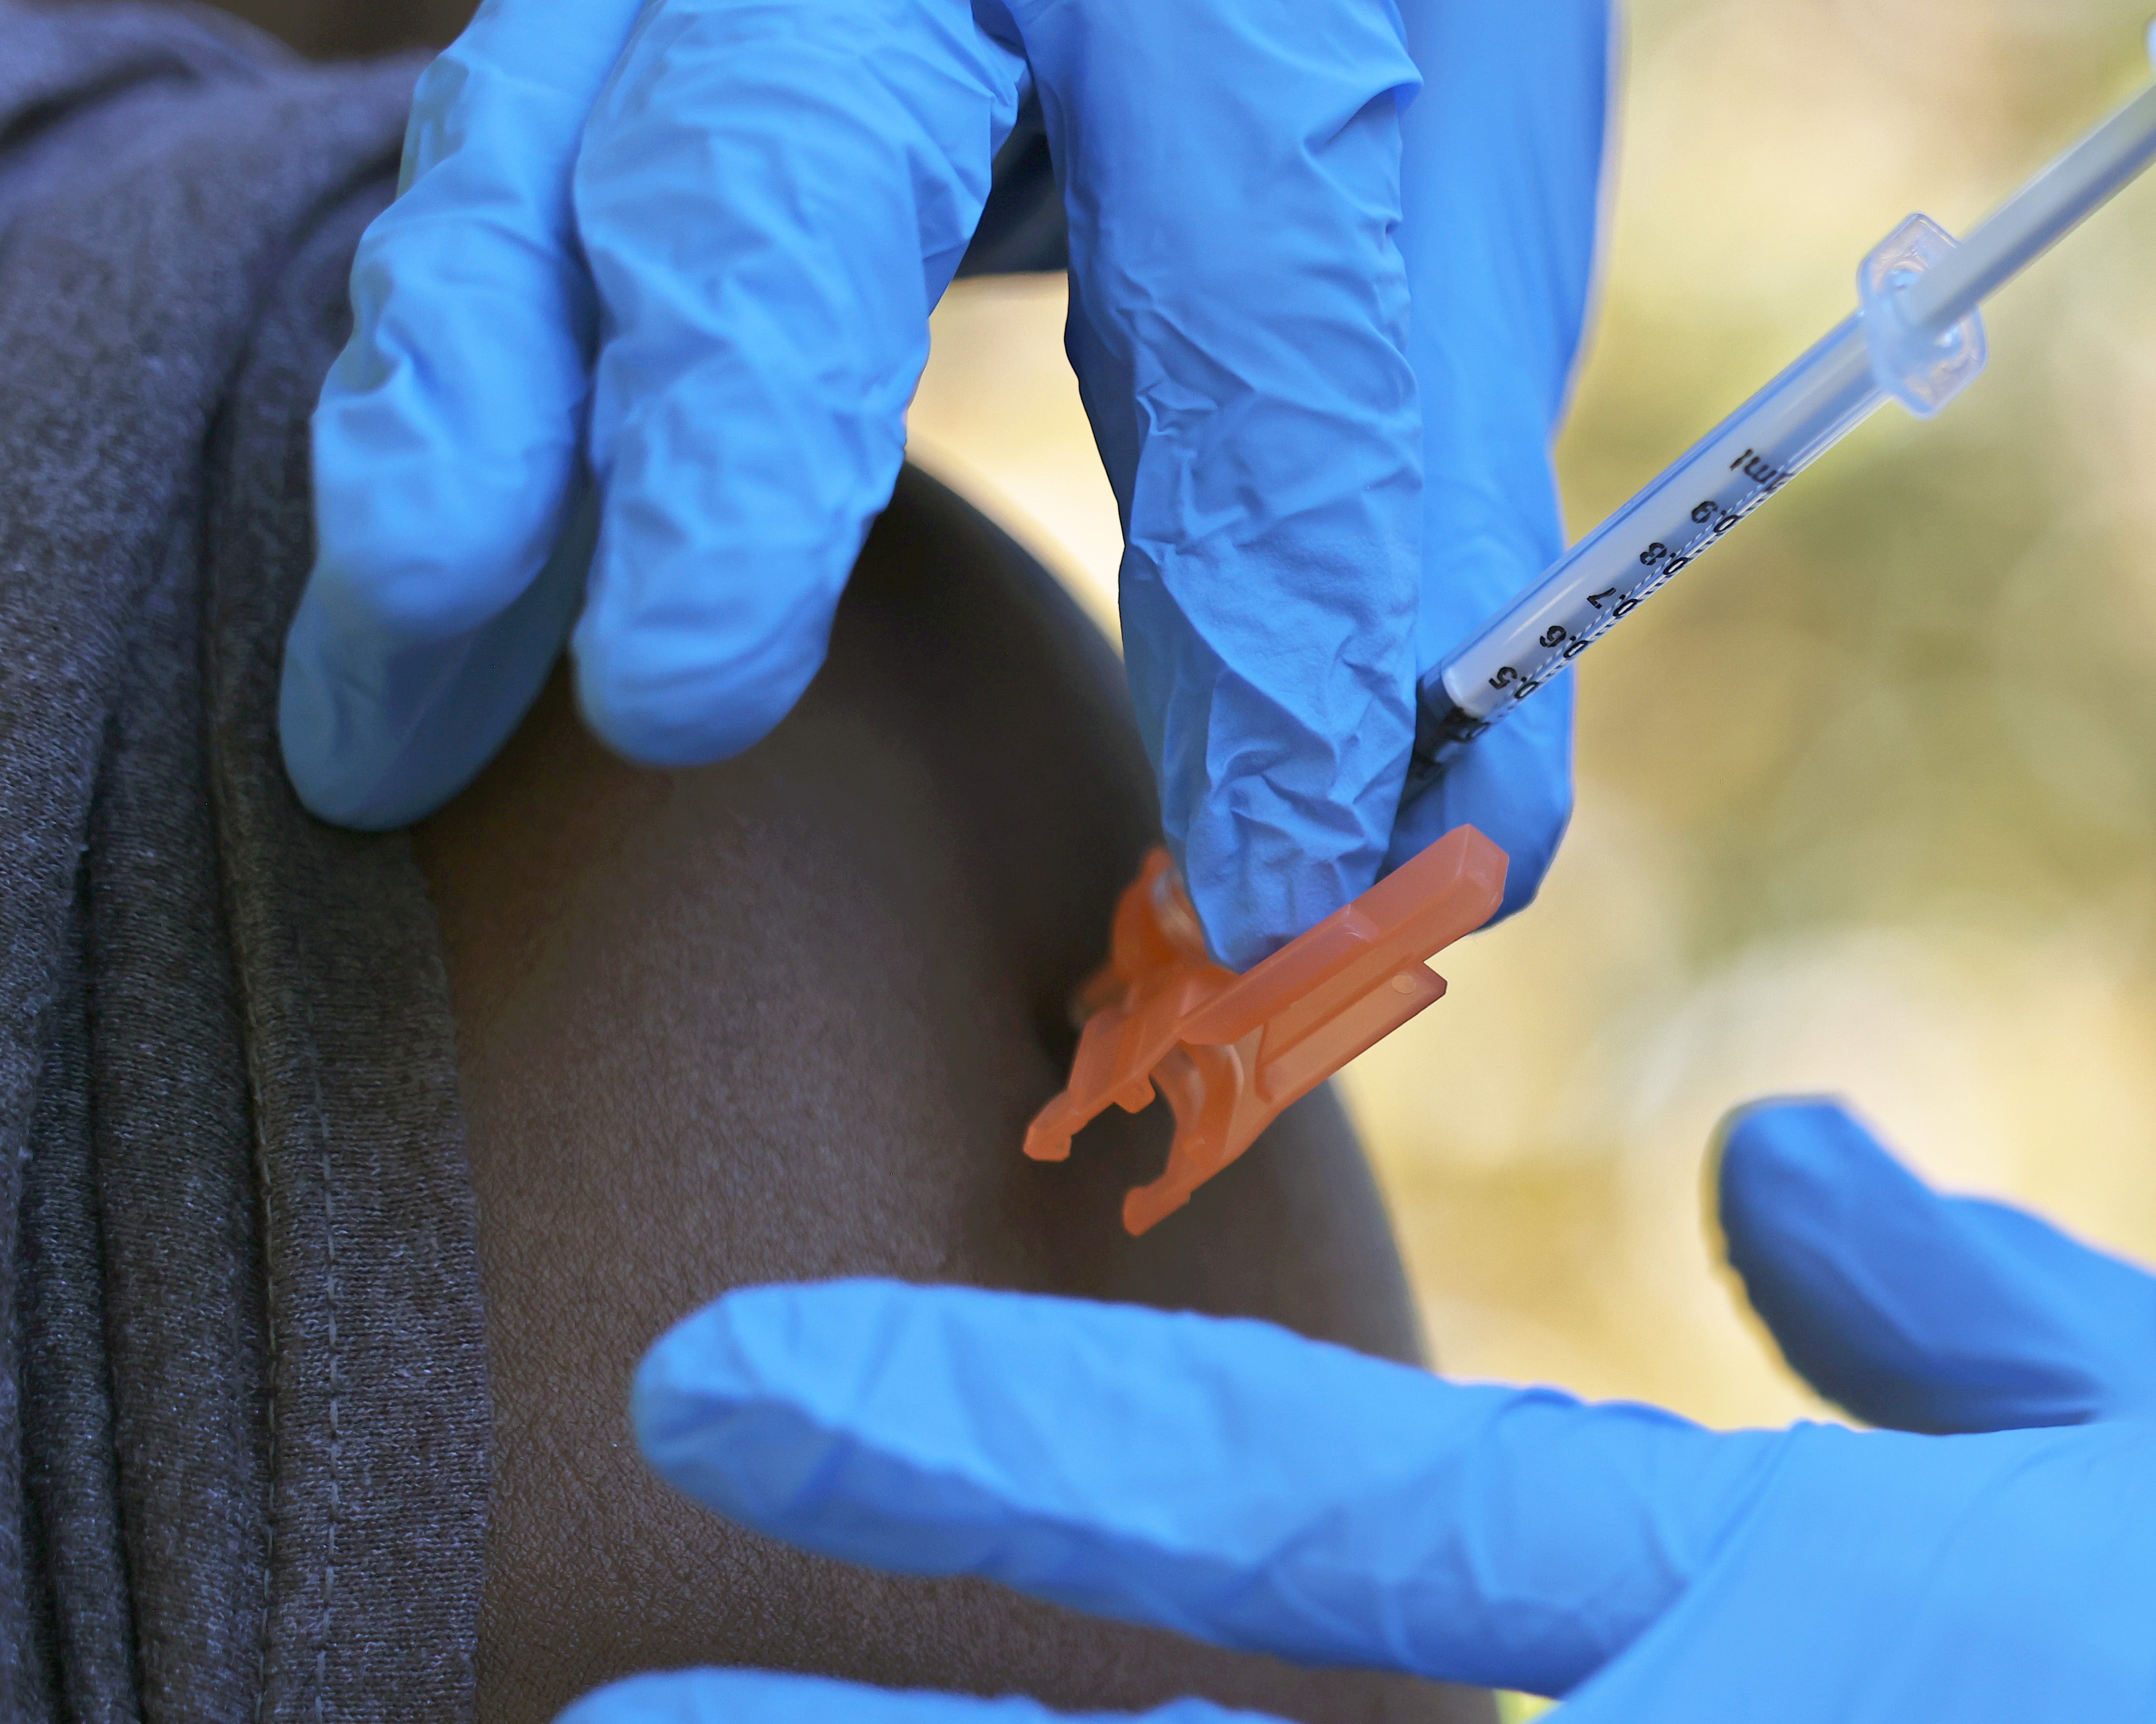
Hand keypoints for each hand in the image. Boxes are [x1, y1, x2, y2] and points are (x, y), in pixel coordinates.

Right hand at [285, 0, 1601, 962]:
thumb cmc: (1362, 21)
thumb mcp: (1452, 218)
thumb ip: (1440, 523)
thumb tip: (1457, 856)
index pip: (1247, 320)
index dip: (1267, 629)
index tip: (1273, 889)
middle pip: (782, 177)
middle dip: (716, 458)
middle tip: (673, 708)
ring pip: (532, 171)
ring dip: (454, 462)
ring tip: (383, 727)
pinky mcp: (605, 12)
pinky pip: (479, 189)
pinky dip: (434, 410)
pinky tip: (404, 619)